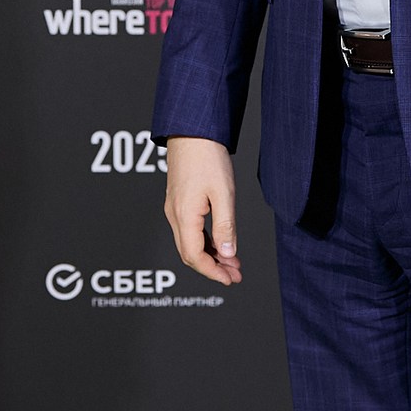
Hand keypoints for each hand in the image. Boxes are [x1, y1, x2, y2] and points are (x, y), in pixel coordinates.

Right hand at [164, 137, 241, 285]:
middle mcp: (174, 215)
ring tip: (233, 261)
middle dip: (213, 267)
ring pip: (190, 243)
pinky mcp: (179, 201)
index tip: (230, 279)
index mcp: (184, 216)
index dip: (212, 272)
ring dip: (211, 255)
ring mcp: (174, 208)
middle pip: (190, 254)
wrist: (191, 131)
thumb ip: (225, 226)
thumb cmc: (207, 158)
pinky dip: (206, 241)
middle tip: (236, 274)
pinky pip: (189, 230)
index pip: (194, 257)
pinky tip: (221, 242)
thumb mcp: (223, 193)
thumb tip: (228, 253)